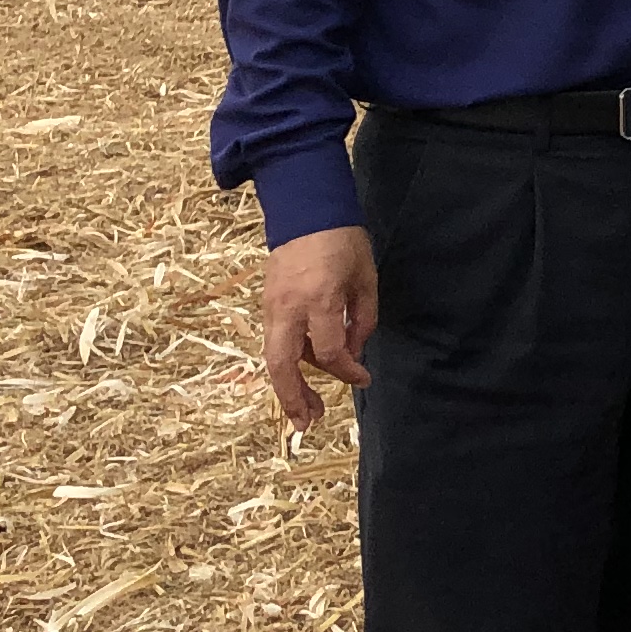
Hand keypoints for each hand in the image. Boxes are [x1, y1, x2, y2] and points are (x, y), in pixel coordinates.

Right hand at [263, 227, 378, 425]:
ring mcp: (272, 306)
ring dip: (285, 387)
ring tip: (304, 410)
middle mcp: (289, 307)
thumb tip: (352, 353)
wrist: (306, 209)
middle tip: (309, 422)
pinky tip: (301, 376)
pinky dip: (286, 363)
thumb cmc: (343, 241)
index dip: (347, 371)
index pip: (330, 351)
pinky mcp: (265, 303)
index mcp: (319, 299)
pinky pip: (274, 341)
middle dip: (293, 398)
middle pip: (282, 364)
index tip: (363, 378)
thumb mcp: (365, 278)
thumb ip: (361, 319)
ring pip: (271, 357)